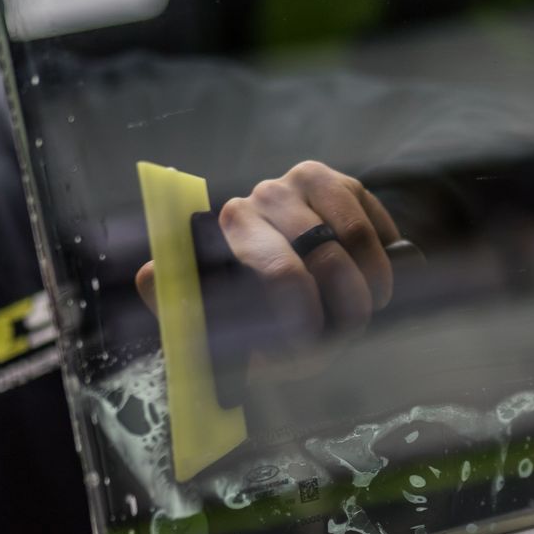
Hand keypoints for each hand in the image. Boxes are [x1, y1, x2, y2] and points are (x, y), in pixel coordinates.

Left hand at [136, 160, 401, 381]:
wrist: (275, 278)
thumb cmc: (241, 305)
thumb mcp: (204, 312)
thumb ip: (176, 301)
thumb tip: (148, 277)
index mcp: (229, 226)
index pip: (282, 274)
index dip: (306, 321)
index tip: (311, 350)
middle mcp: (265, 196)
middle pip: (327, 260)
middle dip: (344, 311)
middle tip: (345, 335)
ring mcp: (307, 183)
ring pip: (358, 242)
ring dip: (371, 288)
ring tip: (364, 312)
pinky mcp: (345, 183)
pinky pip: (378, 227)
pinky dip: (385, 262)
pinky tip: (375, 283)